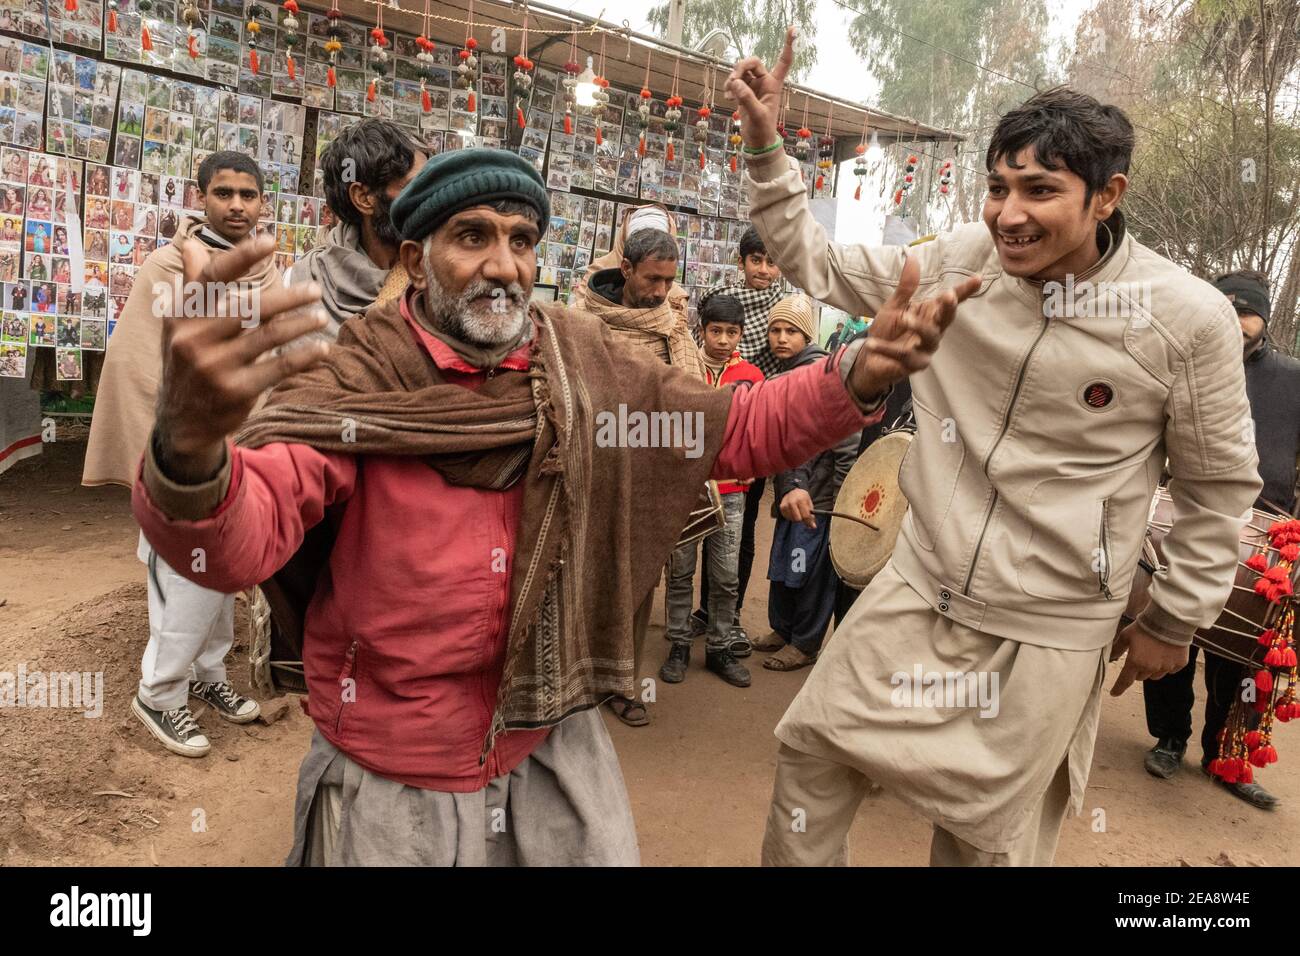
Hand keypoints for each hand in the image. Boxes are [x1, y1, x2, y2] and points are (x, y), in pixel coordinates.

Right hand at [155, 233, 327, 482]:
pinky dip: (305, 356)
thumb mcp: (180, 327)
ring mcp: (216, 366)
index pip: (212, 278)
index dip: (241, 258)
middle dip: (288, 297)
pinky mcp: (237, 391)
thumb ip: (191, 287)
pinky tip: (323, 349)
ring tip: (322, 317)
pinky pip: (280, 367)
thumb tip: (190, 245)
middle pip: (250, 307)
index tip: (270, 241)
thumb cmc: (188, 364)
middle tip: (315, 290)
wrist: (182, 423)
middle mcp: (195, 338)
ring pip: (269, 336)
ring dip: (302, 324)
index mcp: (182, 316)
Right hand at [726, 26, 794, 148]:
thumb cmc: (762, 130)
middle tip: (733, 81)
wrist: (757, 142)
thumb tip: (736, 84)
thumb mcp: (757, 116)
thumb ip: (747, 99)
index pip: (784, 61)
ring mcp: (753, 86)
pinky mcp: (743, 92)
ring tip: (728, 94)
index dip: (789, 45)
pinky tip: (727, 97)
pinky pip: (734, 81)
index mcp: (774, 84)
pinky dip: (729, 87)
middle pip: (752, 62)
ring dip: (732, 79)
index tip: (793, 29)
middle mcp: (764, 82)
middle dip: (740, 68)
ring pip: (740, 71)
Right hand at [779, 488, 815, 528]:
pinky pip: (787, 518)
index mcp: (801, 500)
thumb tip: (812, 525)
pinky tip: (793, 512)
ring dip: (796, 518)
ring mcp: (785, 505)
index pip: (805, 515)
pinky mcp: (781, 508)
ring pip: (792, 519)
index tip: (813, 526)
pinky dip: (791, 517)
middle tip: (804, 517)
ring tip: (798, 512)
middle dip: (802, 519)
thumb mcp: (809, 502)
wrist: (792, 491)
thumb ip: (811, 514)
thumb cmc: (802, 497)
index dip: (809, 522)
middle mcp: (792, 502)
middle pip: (798, 519)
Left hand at [847, 256, 981, 399]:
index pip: (949, 301)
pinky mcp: (913, 364)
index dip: (964, 291)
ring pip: (930, 336)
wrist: (871, 358)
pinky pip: (902, 356)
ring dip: (919, 326)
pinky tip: (872, 342)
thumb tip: (912, 257)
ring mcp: (926, 349)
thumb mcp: (895, 305)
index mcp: (931, 314)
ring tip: (905, 318)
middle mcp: (934, 330)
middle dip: (949, 308)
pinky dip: (886, 348)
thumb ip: (906, 286)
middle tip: (948, 296)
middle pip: (946, 319)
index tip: (978, 279)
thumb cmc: (888, 330)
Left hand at [1108, 621, 1189, 695]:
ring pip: (1156, 675)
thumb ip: (1118, 649)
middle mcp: (1150, 668)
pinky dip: (1167, 664)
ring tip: (1154, 652)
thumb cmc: (1144, 627)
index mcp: (1135, 662)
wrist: (1169, 620)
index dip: (1119, 688)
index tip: (1114, 693)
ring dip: (1153, 669)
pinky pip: (1171, 670)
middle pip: (1141, 676)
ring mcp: (1166, 667)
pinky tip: (1166, 652)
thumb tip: (1110, 657)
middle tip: (1141, 656)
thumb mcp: (1126, 636)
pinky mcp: (1179, 664)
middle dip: (1139, 670)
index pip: (1125, 680)